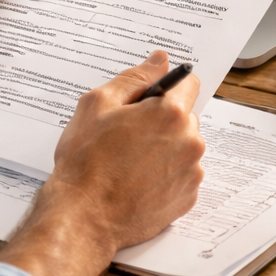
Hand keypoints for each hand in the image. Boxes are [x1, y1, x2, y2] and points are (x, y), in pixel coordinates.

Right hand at [0, 51, 204, 275]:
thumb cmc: (86, 160)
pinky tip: (136, 179)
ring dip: (163, 146)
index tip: (147, 96)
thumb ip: (135, 78)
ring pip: (182, 145)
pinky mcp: (187, 198)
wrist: (84, 216)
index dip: (165, 85)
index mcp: (170, 113)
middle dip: (160, 118)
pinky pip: (181, 173)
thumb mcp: (98, 104)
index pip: (188, 82)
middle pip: (184, 116)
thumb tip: (159, 60)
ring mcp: (191, 173)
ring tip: (127, 160)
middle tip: (125, 132)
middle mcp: (190, 141)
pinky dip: (164, 173)